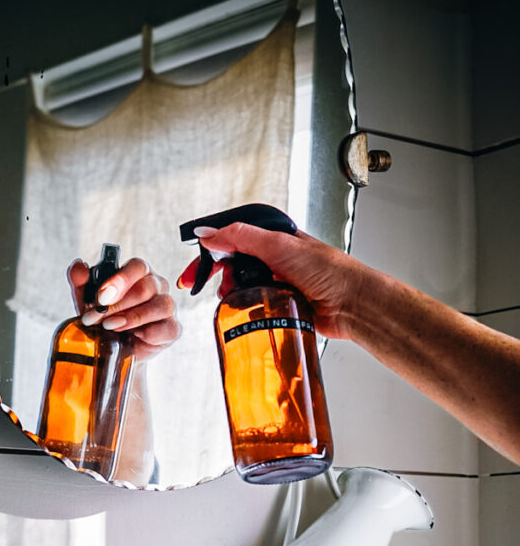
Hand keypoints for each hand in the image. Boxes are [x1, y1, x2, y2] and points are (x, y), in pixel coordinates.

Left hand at [68, 257, 180, 360]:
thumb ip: (81, 281)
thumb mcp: (87, 300)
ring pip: (159, 306)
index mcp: (139, 273)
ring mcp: (168, 307)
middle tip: (97, 317)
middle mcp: (157, 285)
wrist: (114, 350)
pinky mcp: (172, 328)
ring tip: (111, 327)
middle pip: (146, 288)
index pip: (137, 266)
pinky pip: (166, 328)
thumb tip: (78, 267)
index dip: (119, 281)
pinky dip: (147, 334)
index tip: (101, 297)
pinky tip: (133, 336)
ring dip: (131, 318)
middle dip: (118, 305)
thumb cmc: (104, 320)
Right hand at [177, 223, 365, 341]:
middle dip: (218, 275)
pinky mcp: (281, 305)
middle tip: (203, 286)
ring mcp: (277, 282)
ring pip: (241, 287)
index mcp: (274, 238)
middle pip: (232, 265)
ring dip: (232, 294)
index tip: (193, 269)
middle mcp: (275, 259)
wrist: (352, 304)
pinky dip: (245, 309)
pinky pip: (254, 306)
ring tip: (232, 298)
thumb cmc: (329, 271)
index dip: (209, 253)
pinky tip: (244, 312)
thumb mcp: (279, 246)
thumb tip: (209, 233)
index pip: (232, 239)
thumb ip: (241, 236)